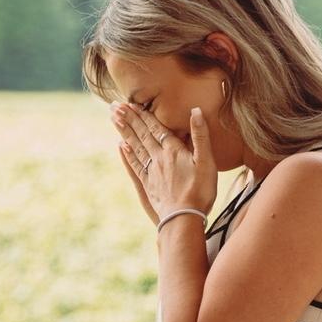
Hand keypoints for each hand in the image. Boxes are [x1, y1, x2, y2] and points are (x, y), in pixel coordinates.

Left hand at [111, 103, 216, 224]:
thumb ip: (200, 136)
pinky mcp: (148, 186)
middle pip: (142, 134)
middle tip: (114, 105)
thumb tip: (196, 110)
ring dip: (124, 131)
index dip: (144, 114)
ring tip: (114, 118)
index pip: (156, 127)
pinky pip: (135, 165)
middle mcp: (159, 158)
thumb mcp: (207, 162)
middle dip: (128, 118)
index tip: (131, 103)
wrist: (183, 219)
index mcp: (173, 151)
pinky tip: (121, 146)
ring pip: (135, 146)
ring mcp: (151, 172)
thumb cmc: (200, 191)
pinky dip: (127, 154)